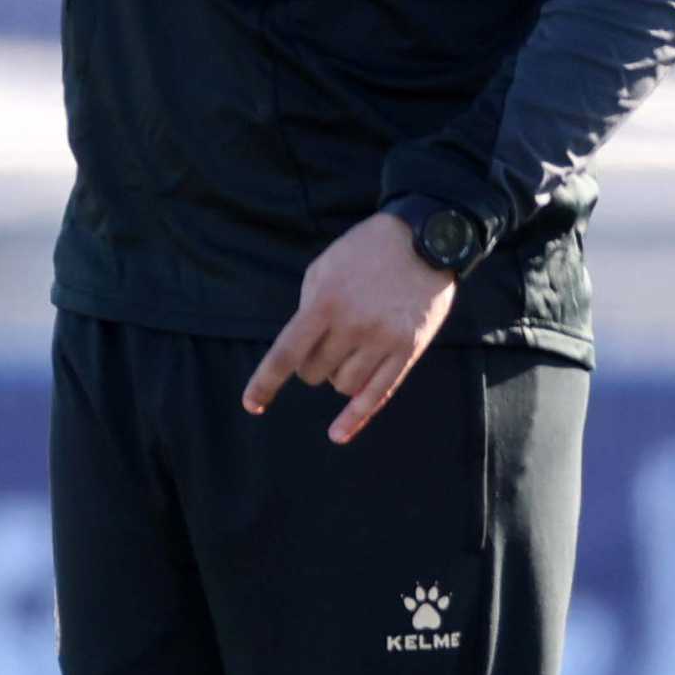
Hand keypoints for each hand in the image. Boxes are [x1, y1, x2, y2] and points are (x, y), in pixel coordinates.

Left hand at [241, 211, 456, 444]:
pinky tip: (337, 434)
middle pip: (314, 372)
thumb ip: (308, 309)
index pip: (286, 353)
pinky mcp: (408, 350)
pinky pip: (378, 394)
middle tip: (324, 340)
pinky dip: (355, 418)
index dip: (265, 382)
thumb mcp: (324, 269)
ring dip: (336, 376)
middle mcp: (352, 325)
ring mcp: (383, 340)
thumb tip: (297, 351)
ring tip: (347, 349)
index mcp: (325, 302)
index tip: (251, 404)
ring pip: (342, 385)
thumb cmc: (364, 252)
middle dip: (310, 364)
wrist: (423, 240)